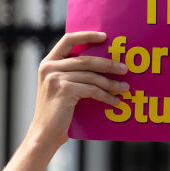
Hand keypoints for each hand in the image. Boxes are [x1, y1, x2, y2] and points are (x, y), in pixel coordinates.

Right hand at [27, 31, 127, 151]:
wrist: (44, 134)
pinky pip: (92, 90)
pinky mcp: (64, 89)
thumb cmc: (57, 111)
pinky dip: (106, 96)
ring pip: (92, 76)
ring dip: (111, 83)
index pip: (68, 39)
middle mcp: (49, 67)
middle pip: (86, 60)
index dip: (87, 35)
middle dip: (109, 64)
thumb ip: (73, 71)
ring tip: (125, 88)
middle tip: (125, 69)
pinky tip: (115, 101)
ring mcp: (55, 78)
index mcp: (48, 62)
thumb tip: (104, 62)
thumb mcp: (61, 85)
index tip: (105, 36)